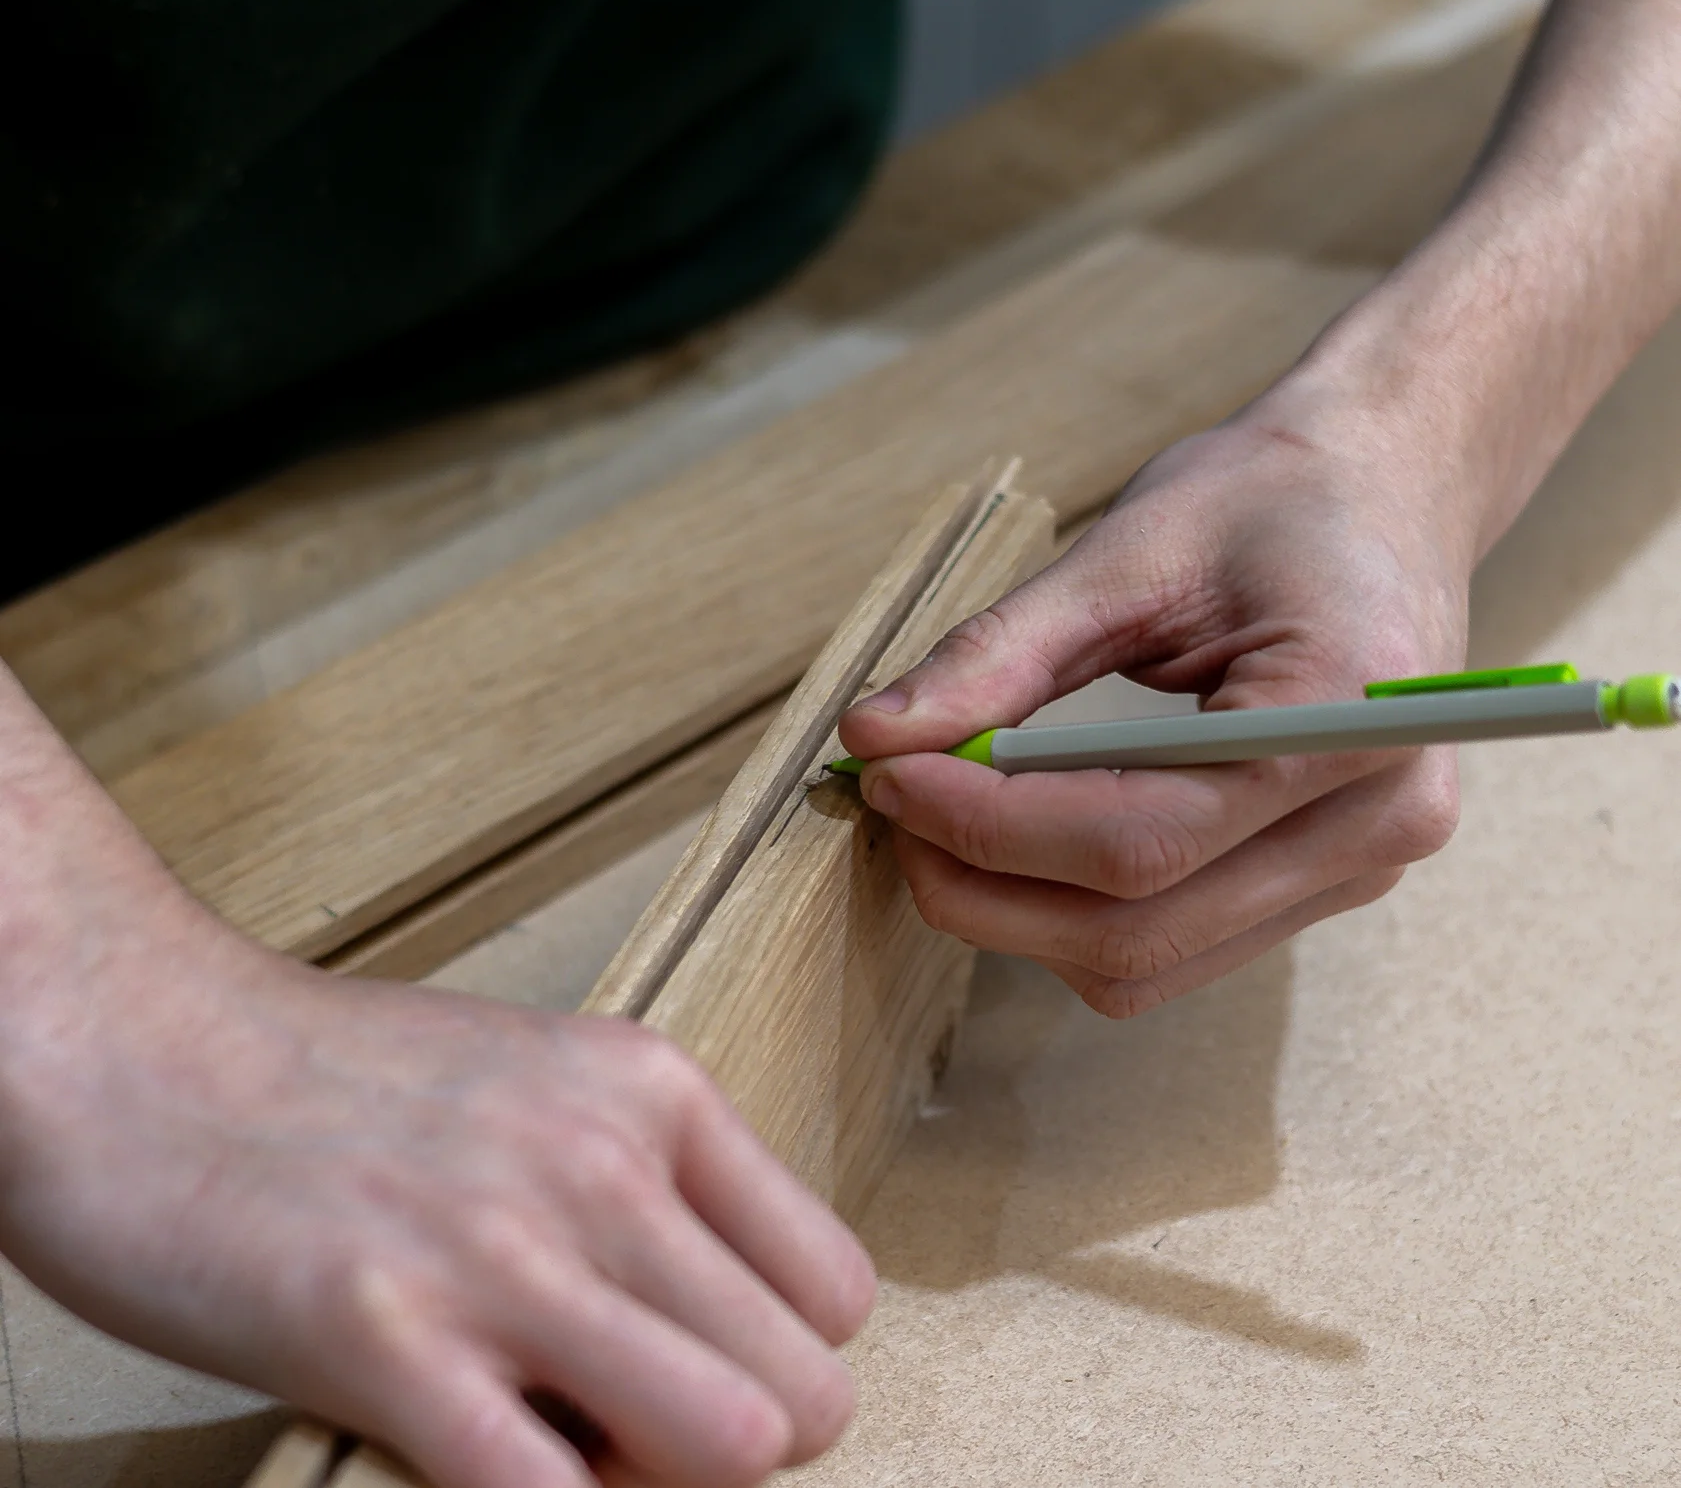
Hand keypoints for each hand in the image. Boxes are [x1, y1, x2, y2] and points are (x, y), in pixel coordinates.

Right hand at [0, 868, 870, 1487]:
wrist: (141, 1049)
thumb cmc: (325, 1078)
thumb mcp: (532, 1080)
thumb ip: (636, 1182)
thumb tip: (713, 1326)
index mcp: (648, 1089)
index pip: (835, 1293)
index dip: (775, 1366)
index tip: (688, 1372)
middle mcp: (601, 1163)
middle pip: (806, 1394)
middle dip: (728, 1449)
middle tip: (617, 1434)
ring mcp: (501, 1253)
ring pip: (733, 1442)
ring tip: (558, 1451)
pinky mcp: (386, 1342)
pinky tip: (477, 1464)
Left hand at [837, 388, 1466, 1017]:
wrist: (1386, 485)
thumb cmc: (1272, 495)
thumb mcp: (1129, 548)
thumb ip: (1004, 652)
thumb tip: (876, 734)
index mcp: (1349, 717)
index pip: (1140, 838)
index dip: (992, 827)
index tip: (888, 774)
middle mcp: (1379, 819)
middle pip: (1140, 928)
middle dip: (986, 885)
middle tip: (892, 801)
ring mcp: (1366, 868)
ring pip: (1151, 961)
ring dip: (1019, 913)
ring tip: (939, 817)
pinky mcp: (1332, 882)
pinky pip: (1181, 944)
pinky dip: (1075, 910)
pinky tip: (1016, 837)